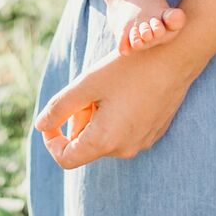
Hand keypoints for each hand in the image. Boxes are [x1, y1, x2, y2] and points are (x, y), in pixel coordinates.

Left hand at [33, 35, 200, 168]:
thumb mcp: (87, 83)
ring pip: (104, 137)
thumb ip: (59, 107)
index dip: (52, 140)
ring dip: (96, 117)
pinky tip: (125, 91)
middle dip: (78, 119)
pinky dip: (114, 116)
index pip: (66, 159)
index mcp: (105, 140)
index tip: (52, 118)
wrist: (175, 57)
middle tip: (87, 90)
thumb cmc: (129, 67)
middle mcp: (125, 149)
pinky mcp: (152, 133)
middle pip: (85, 145)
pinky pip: (123, 132)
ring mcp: (142, 142)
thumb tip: (40, 126)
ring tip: (107, 88)